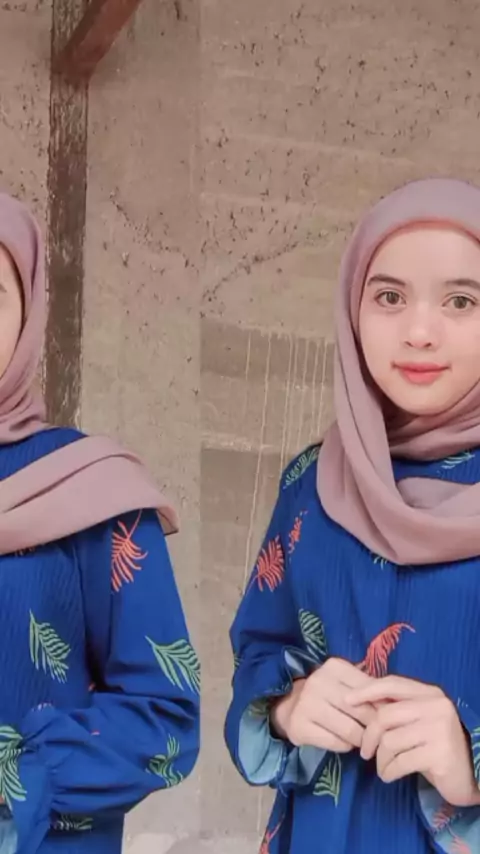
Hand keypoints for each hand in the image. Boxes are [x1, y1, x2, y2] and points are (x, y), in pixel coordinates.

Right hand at [270, 657, 376, 752]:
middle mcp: (319, 682)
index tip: (386, 717)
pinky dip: (346, 746)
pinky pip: (337, 743)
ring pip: (352, 731)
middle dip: (374, 727)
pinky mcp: (300, 727)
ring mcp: (307, 704)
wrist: (291, 706)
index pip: (370, 691)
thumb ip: (369, 689)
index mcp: (335, 667)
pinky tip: (345, 742)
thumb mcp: (347, 682)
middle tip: (377, 734)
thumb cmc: (328, 693)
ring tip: (362, 740)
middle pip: (363, 712)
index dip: (382, 707)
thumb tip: (395, 706)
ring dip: (362, 740)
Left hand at [348, 675, 479, 806]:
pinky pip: (400, 761)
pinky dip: (389, 771)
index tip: (347, 701)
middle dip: (369, 736)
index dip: (367, 691)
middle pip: (385, 715)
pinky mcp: (440, 754)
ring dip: (380, 759)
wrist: (470, 776)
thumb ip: (397, 710)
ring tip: (383, 768)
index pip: (392, 684)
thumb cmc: (436, 746)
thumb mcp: (419, 722)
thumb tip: (359, 701)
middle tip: (364, 752)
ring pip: (390, 741)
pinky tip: (390, 776)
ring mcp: (440, 729)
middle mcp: (437, 706)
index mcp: (430, 693)